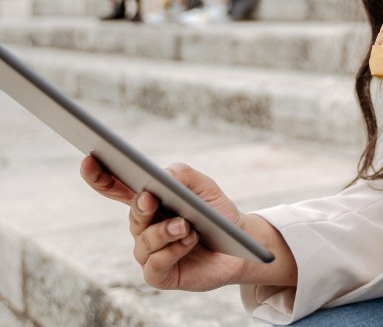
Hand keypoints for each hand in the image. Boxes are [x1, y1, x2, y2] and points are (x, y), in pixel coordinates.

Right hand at [80, 157, 297, 289]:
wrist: (241, 245)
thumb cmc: (218, 214)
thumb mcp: (205, 188)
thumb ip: (183, 175)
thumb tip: (161, 174)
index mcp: (149, 203)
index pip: (116, 188)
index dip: (100, 176)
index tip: (90, 159)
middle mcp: (144, 228)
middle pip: (134, 215)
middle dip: (141, 206)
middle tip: (150, 198)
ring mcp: (149, 253)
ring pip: (145, 241)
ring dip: (165, 231)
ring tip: (185, 225)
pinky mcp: (159, 274)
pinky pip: (155, 264)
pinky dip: (172, 251)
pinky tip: (188, 240)